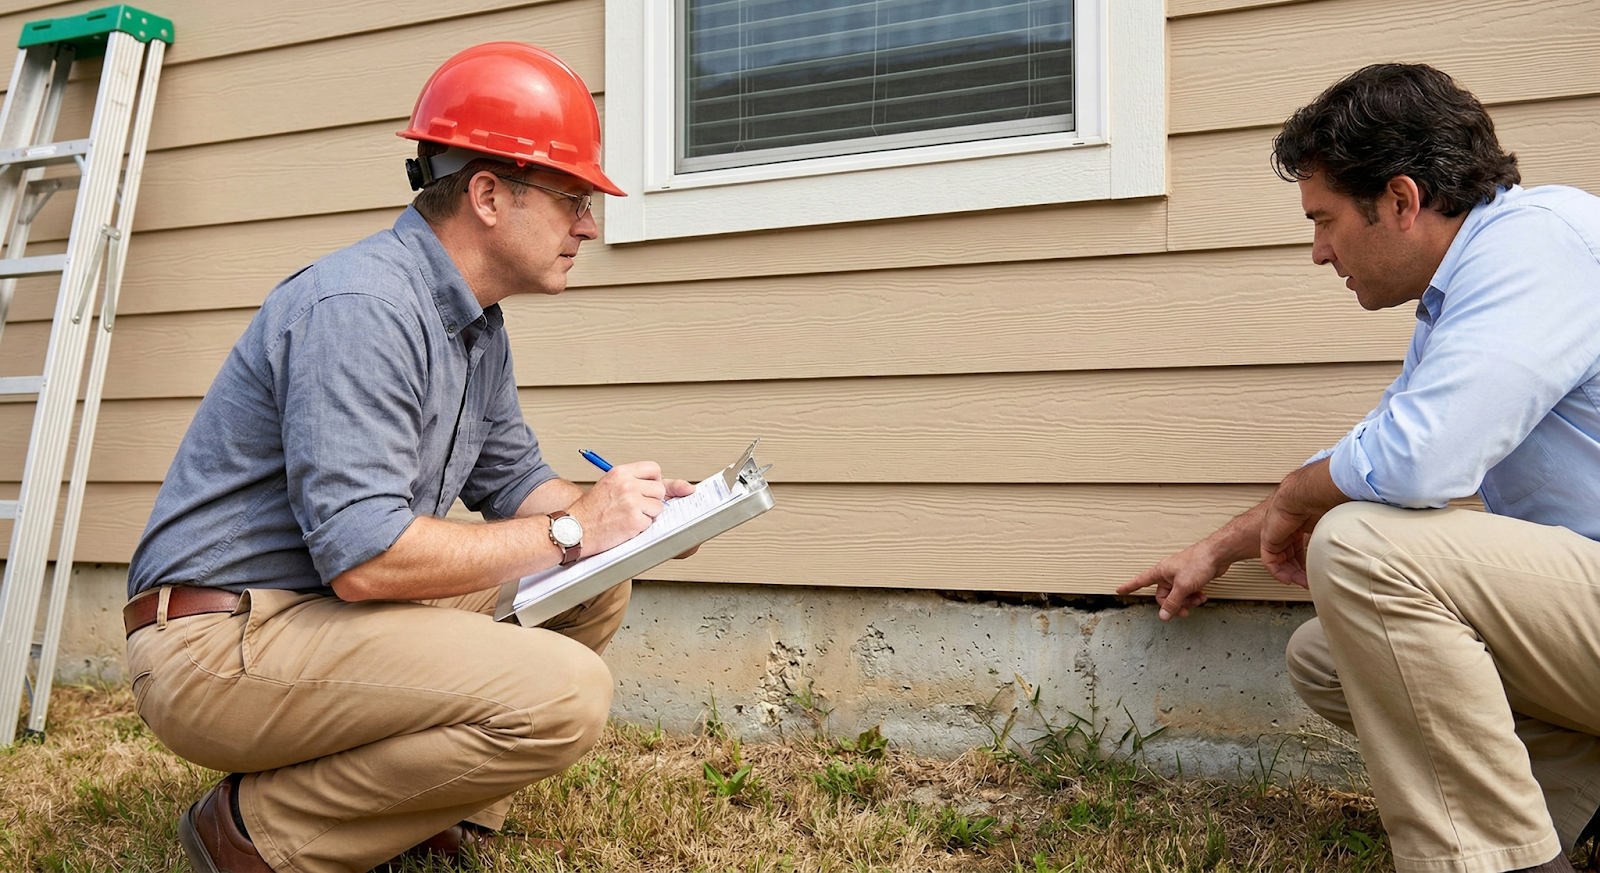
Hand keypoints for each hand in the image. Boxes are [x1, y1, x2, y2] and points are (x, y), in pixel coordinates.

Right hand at [565, 462, 694, 554]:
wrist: (575, 529)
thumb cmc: (590, 511)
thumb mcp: (609, 485)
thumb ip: (633, 482)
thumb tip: (670, 486)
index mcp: (621, 472)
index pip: (654, 469)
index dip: (655, 480)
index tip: (650, 489)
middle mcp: (627, 484)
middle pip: (660, 489)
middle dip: (652, 500)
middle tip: (636, 507)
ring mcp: (632, 502)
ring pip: (658, 507)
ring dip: (647, 515)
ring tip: (627, 517)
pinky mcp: (634, 520)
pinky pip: (650, 523)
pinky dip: (640, 528)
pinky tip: (624, 526)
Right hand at [1117, 541, 1227, 620]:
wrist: (1217, 555)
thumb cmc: (1198, 562)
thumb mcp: (1183, 586)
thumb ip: (1173, 602)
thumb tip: (1163, 615)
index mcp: (1160, 572)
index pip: (1140, 581)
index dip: (1129, 586)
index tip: (1120, 590)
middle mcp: (1168, 574)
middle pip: (1164, 596)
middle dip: (1175, 605)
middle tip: (1184, 611)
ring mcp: (1180, 576)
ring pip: (1177, 596)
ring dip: (1187, 602)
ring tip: (1197, 601)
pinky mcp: (1191, 578)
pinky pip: (1187, 593)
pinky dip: (1194, 597)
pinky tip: (1202, 596)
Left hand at [1259, 461, 1344, 588]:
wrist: (1308, 493)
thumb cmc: (1326, 501)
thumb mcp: (1334, 522)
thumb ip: (1342, 533)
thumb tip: (1365, 543)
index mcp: (1302, 523)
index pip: (1303, 547)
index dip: (1310, 562)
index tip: (1319, 572)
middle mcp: (1288, 528)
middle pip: (1292, 556)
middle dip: (1302, 572)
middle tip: (1312, 583)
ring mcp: (1277, 533)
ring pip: (1281, 561)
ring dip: (1293, 575)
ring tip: (1304, 583)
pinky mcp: (1268, 538)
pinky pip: (1270, 561)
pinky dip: (1278, 572)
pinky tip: (1289, 580)